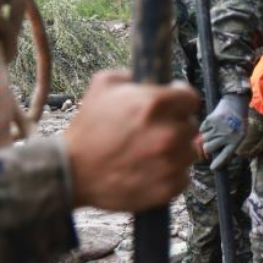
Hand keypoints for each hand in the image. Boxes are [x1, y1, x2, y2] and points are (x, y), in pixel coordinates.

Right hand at [65, 70, 199, 210]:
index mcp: (154, 105)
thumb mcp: (102, 86)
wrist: (71, 173)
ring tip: (149, 152)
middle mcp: (168, 133)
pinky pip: (182, 176)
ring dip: (175, 150)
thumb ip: (133, 76)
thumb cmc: (87, 130)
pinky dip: (170, 173)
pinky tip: (149, 170)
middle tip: (153, 131)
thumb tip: (152, 77)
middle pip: (190, 125)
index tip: (173, 105)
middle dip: (175, 125)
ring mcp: (171, 162)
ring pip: (188, 151)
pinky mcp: (169, 187)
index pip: (191, 97)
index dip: (181, 100)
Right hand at [200, 93, 248, 168]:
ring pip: (204, 139)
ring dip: (207, 136)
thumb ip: (227, 145)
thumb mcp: (239, 134)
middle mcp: (228, 135)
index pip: (226, 156)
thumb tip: (212, 156)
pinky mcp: (211, 119)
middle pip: (208, 148)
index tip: (213, 168)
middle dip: (207, 147)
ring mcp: (219, 127)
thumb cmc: (237, 121)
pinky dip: (205, 127)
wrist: (236, 102)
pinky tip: (213, 123)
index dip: (219, 163)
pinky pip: (202, 129)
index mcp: (237, 140)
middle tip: (211, 143)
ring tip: (215, 130)